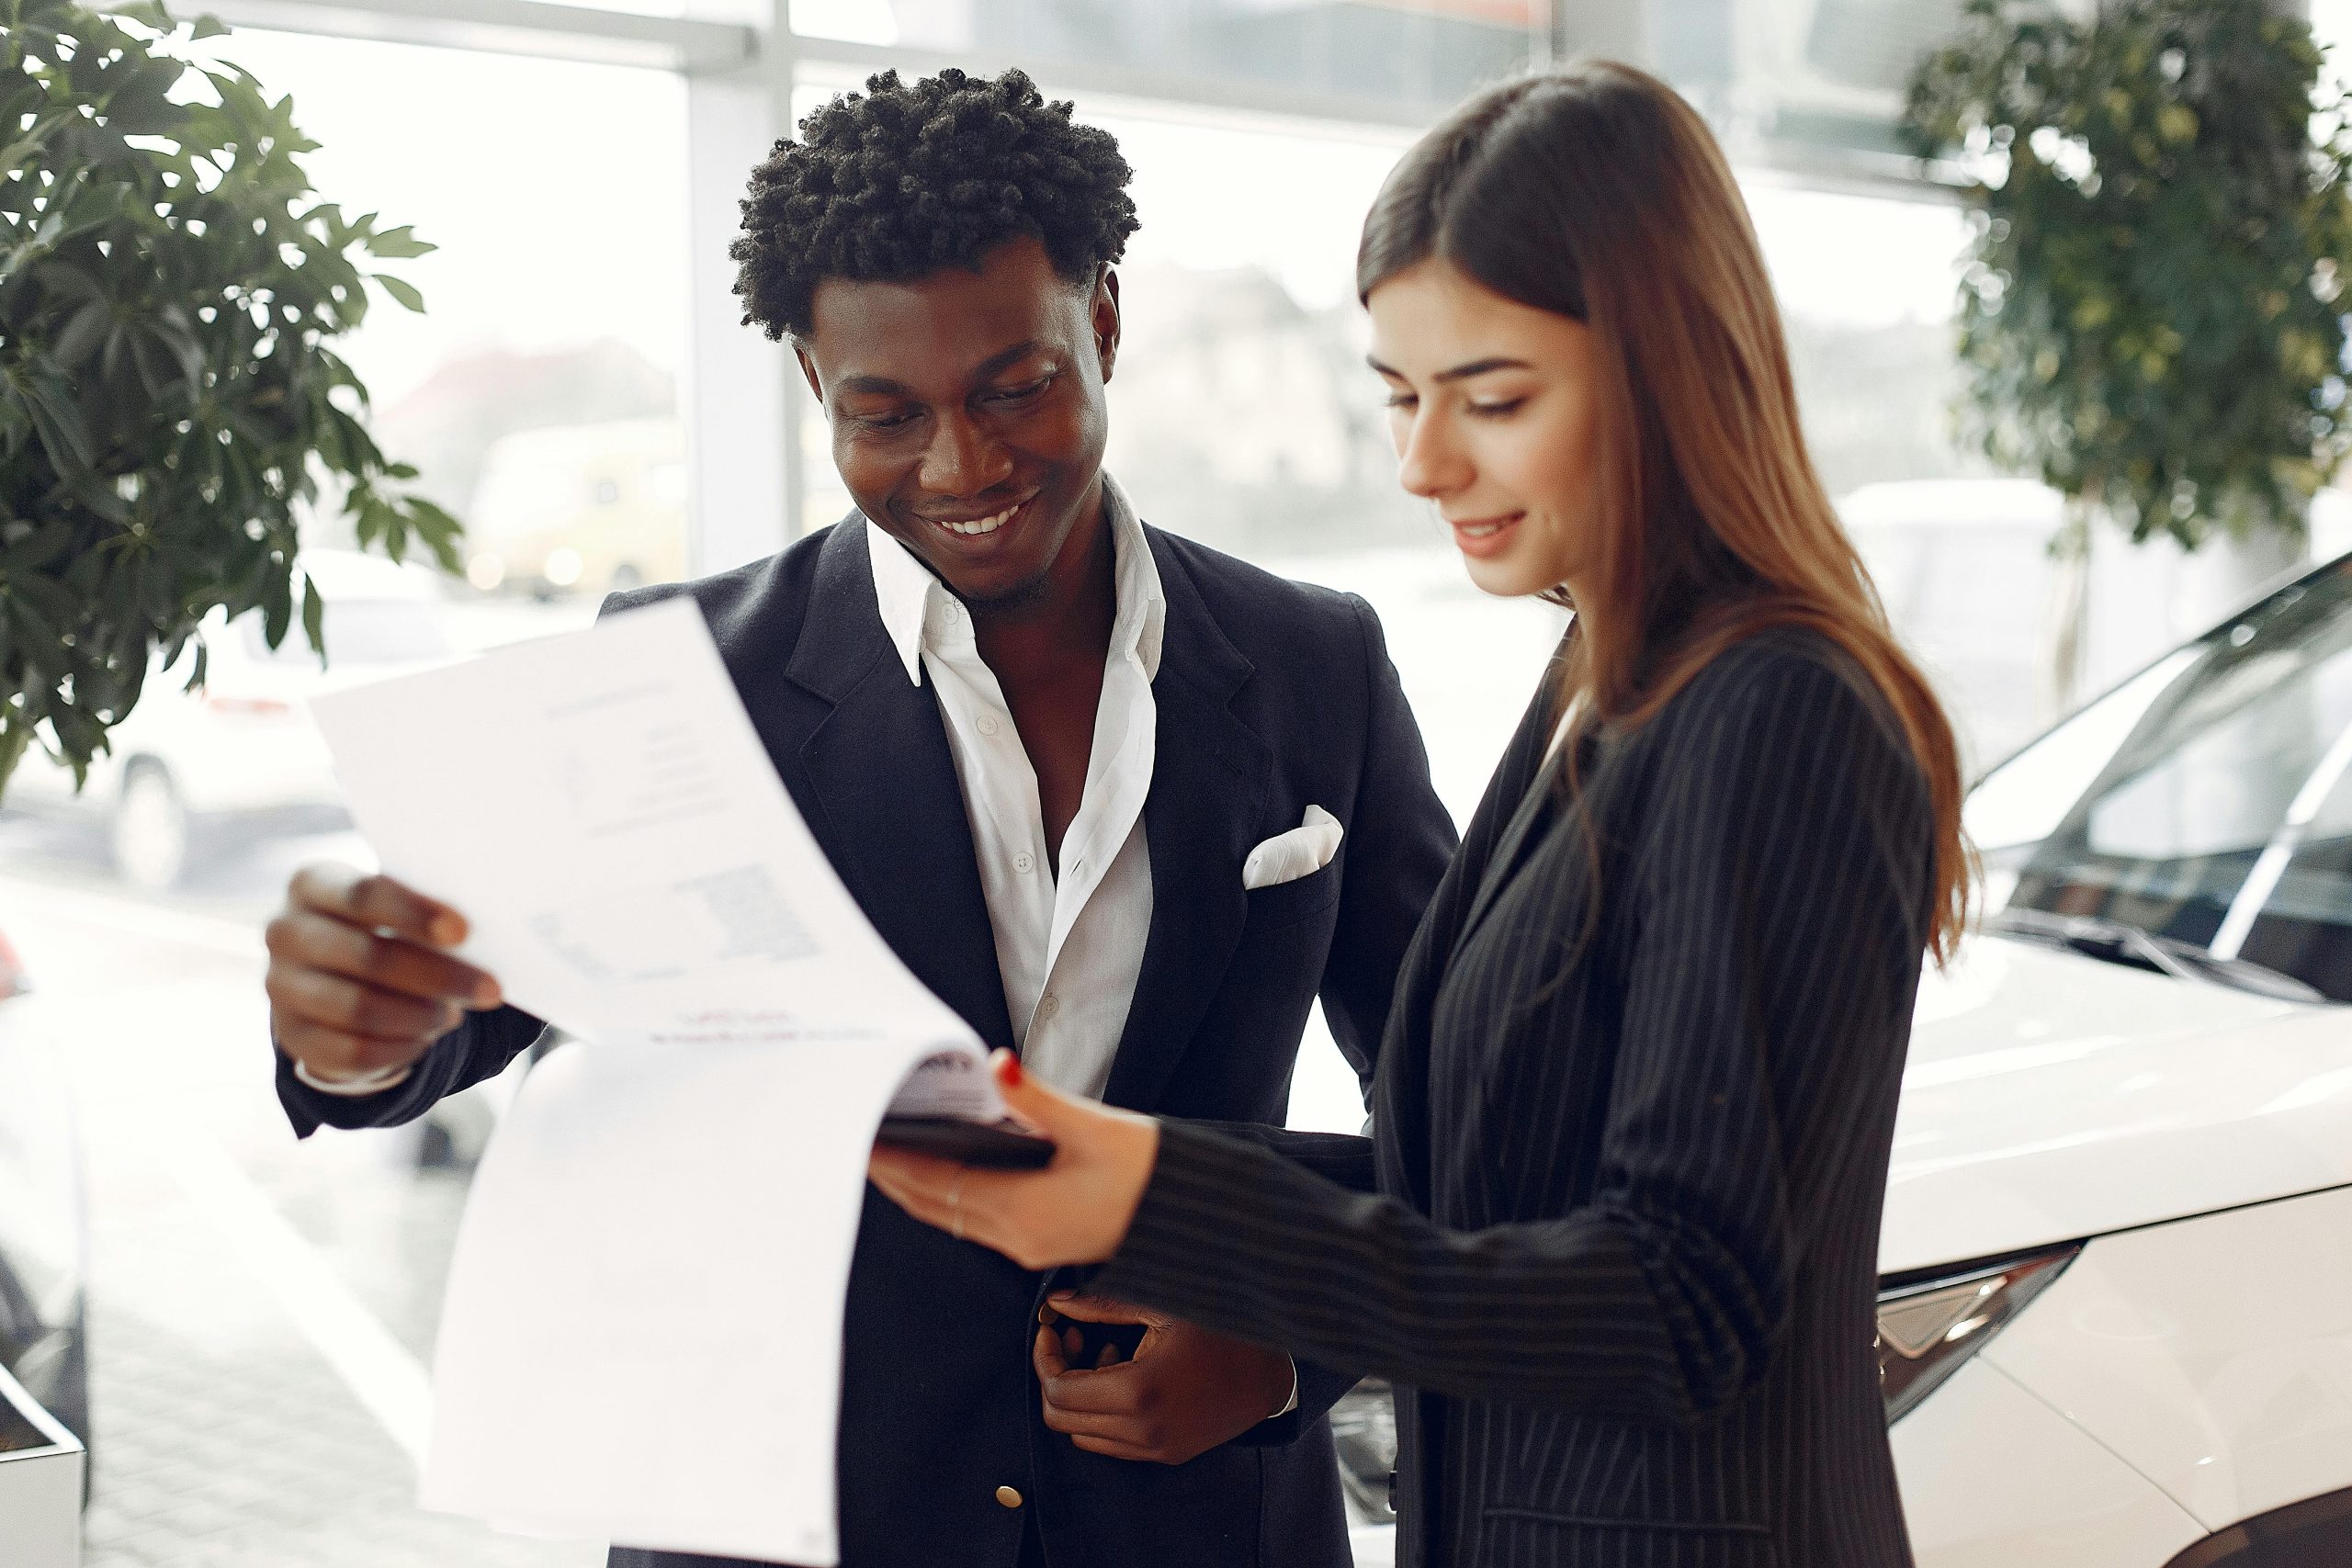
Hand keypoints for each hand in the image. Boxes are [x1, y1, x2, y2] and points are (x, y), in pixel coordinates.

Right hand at [264, 862, 501, 1087]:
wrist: (330, 973)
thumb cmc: (380, 927)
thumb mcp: (395, 908)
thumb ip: (427, 916)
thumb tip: (484, 940)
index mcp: (312, 884)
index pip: (364, 895)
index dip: (415, 914)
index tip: (463, 933)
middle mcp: (286, 932)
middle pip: (367, 956)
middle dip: (437, 976)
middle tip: (491, 990)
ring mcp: (281, 987)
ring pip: (359, 1008)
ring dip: (420, 1015)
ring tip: (453, 1013)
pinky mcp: (292, 1036)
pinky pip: (352, 1051)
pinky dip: (400, 1047)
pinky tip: (426, 1037)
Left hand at [867, 1051, 1156, 1270]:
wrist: (1195, 1219)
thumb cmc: (1150, 1172)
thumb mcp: (1094, 1126)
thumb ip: (1036, 1098)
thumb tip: (997, 1065)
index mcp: (1024, 1210)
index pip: (936, 1183)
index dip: (894, 1162)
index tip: (862, 1139)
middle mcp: (1017, 1237)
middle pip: (933, 1205)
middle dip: (894, 1176)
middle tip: (859, 1140)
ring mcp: (1027, 1246)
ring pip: (951, 1216)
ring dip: (917, 1188)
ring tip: (888, 1154)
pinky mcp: (1040, 1242)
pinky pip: (976, 1220)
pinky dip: (948, 1195)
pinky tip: (941, 1169)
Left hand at [1034, 1293, 1292, 1463]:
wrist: (1272, 1375)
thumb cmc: (1221, 1332)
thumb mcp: (1161, 1307)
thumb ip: (1103, 1305)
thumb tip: (1057, 1304)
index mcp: (1137, 1392)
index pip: (1058, 1391)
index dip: (1045, 1359)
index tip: (1052, 1331)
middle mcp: (1141, 1430)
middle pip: (1061, 1418)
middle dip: (1057, 1376)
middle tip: (1073, 1338)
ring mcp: (1154, 1448)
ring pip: (1083, 1434)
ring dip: (1081, 1396)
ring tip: (1104, 1352)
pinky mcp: (1166, 1455)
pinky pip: (1111, 1442)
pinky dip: (1104, 1412)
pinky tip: (1126, 1374)